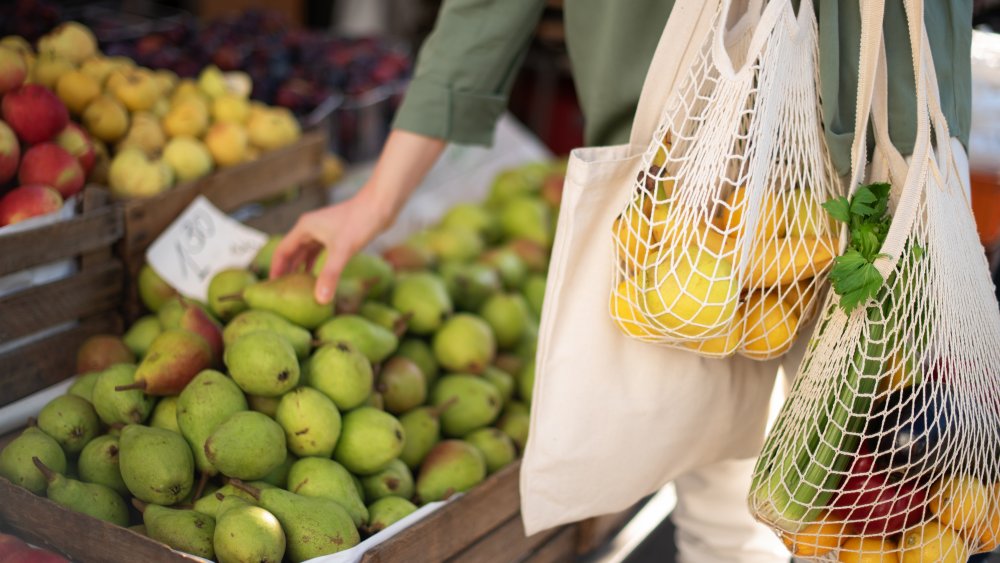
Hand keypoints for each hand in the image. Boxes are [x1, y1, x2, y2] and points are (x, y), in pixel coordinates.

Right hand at [269, 189, 389, 303]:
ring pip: (306, 252)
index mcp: (305, 228)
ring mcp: (323, 230)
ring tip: (297, 288)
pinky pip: (319, 251)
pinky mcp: (336, 234)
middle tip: (282, 293)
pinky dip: (315, 264)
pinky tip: (318, 277)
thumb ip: (330, 275)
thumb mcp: (343, 251)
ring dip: (301, 268)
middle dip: (287, 271)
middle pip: (292, 252)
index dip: (276, 270)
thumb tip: (320, 300)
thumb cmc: (361, 222)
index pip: (282, 251)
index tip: (271, 288)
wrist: (381, 204)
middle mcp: (310, 228)